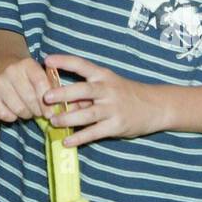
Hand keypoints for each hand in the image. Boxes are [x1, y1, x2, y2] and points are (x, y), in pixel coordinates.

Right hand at [0, 54, 54, 122]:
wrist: (4, 63)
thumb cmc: (28, 74)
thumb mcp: (41, 73)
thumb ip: (50, 87)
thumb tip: (59, 110)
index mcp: (27, 64)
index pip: (40, 83)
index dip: (47, 100)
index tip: (51, 112)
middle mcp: (11, 70)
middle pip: (29, 98)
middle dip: (38, 111)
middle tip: (41, 113)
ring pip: (17, 108)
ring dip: (26, 114)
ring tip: (29, 112)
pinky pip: (2, 113)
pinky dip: (11, 117)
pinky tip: (15, 113)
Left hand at [41, 54, 163, 146]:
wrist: (155, 106)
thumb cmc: (124, 94)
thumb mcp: (107, 86)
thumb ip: (86, 94)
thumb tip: (60, 104)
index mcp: (103, 75)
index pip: (81, 64)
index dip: (64, 61)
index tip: (47, 60)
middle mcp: (107, 90)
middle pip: (83, 90)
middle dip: (64, 93)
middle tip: (46, 97)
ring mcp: (112, 108)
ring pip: (88, 114)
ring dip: (68, 118)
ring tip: (53, 122)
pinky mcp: (116, 126)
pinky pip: (94, 133)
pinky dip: (79, 138)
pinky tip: (66, 141)